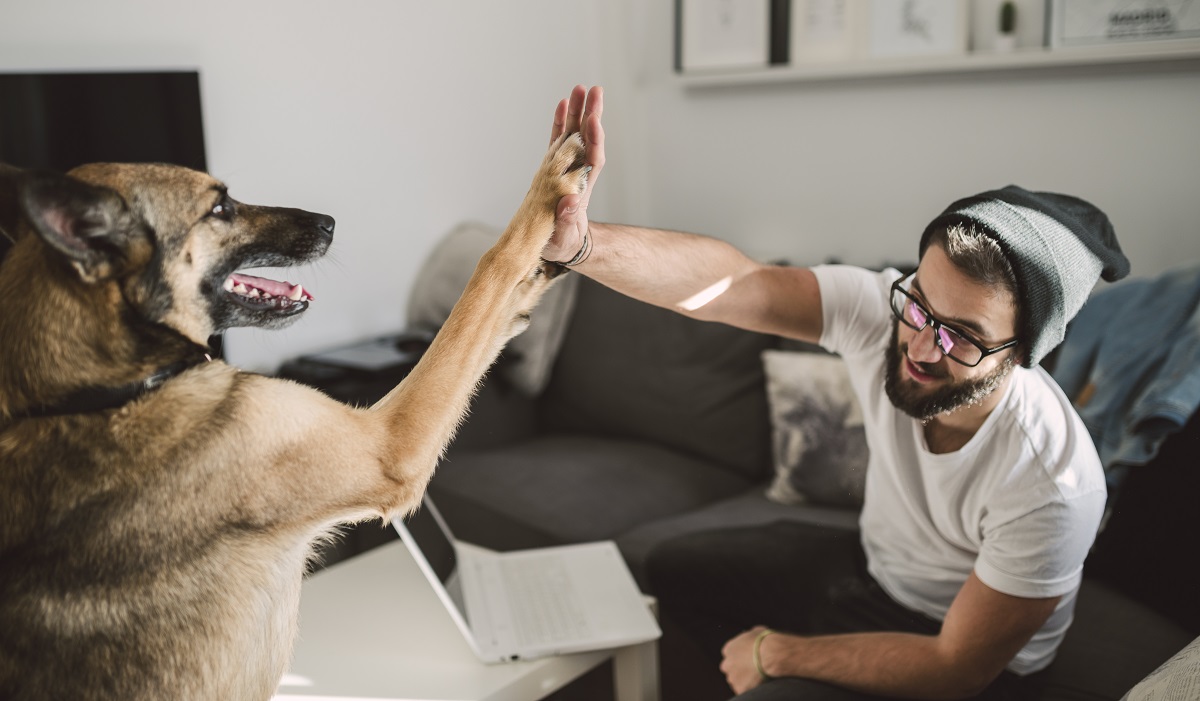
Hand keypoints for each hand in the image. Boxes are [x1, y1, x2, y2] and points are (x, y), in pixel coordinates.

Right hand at [543, 84, 603, 263]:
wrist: (562, 244)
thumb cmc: (563, 244)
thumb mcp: (563, 238)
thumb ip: (566, 221)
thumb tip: (570, 202)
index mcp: (580, 190)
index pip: (592, 160)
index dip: (594, 140)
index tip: (594, 120)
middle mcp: (577, 174)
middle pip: (586, 140)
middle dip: (590, 115)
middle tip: (594, 90)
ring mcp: (567, 168)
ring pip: (574, 135)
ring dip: (578, 113)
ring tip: (581, 89)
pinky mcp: (555, 168)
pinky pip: (559, 141)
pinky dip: (561, 123)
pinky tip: (563, 104)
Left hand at [720, 626, 772, 694]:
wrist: (770, 654)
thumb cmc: (765, 641)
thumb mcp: (756, 631)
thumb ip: (749, 636)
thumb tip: (753, 634)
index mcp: (729, 649)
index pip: (730, 655)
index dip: (740, 657)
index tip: (748, 658)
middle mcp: (727, 664)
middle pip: (730, 668)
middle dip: (739, 669)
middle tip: (752, 669)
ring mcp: (733, 677)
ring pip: (737, 681)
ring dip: (745, 680)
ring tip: (759, 677)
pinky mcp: (740, 688)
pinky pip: (744, 690)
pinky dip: (750, 688)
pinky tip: (759, 683)